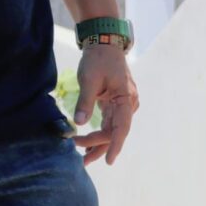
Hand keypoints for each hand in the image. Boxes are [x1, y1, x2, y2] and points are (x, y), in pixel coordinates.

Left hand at [73, 43, 137, 164]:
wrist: (104, 45)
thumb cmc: (98, 60)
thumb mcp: (89, 80)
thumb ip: (85, 102)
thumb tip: (79, 123)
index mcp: (125, 99)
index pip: (122, 128)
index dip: (115, 145)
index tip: (108, 161)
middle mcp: (128, 105)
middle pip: (115, 132)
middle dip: (98, 145)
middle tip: (77, 155)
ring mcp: (122, 105)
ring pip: (112, 130)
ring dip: (98, 142)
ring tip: (83, 156)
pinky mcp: (114, 103)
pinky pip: (109, 123)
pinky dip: (99, 133)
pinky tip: (87, 142)